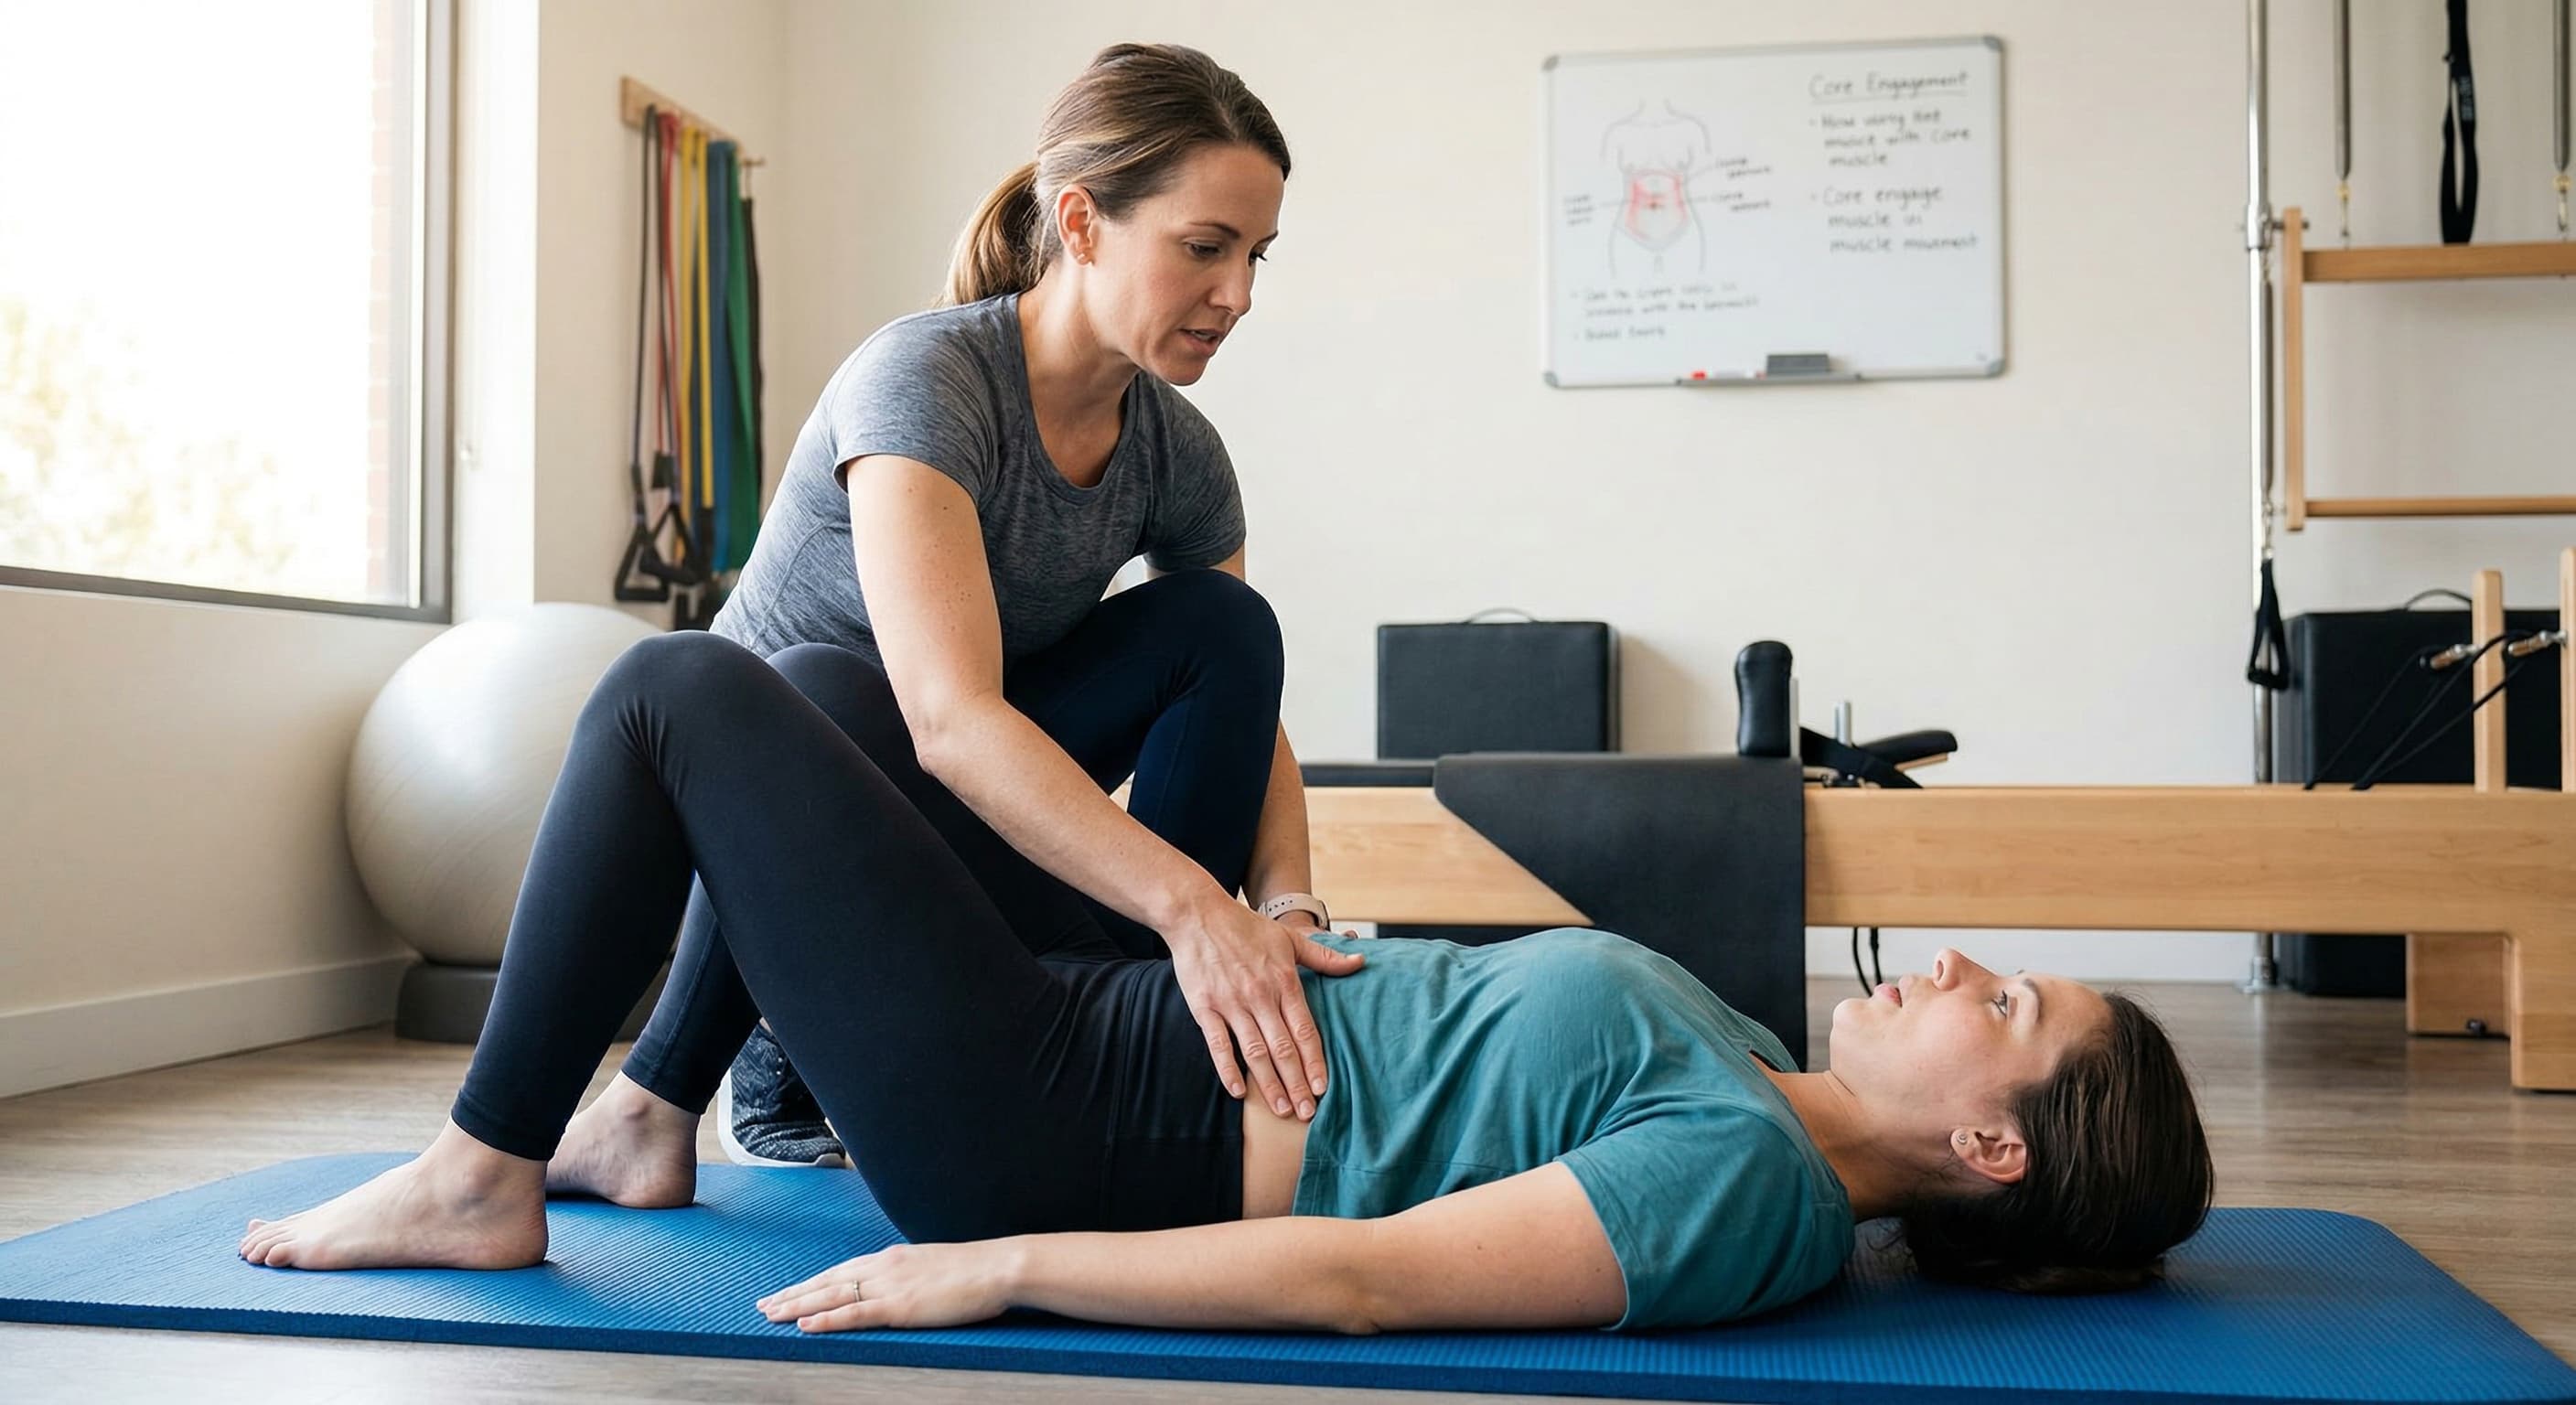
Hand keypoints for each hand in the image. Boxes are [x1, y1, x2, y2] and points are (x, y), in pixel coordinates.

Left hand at [757, 1240, 1019, 1332]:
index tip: (789, 1291)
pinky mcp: (899, 1306)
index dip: (812, 1283)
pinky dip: (826, 1319)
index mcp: (892, 1258)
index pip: (841, 1271)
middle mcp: (883, 1267)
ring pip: (831, 1296)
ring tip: (771, 1315)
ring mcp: (889, 1285)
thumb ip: (910, 1276)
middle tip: (764, 1305)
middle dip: (793, 1293)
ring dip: (798, 1305)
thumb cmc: (975, 1270)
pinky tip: (805, 1324)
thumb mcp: (934, 1267)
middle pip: (827, 1281)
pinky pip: (854, 1313)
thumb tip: (900, 1287)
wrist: (998, 1267)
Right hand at [1166, 897, 1364, 1121]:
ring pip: (1254, 1052)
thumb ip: (1325, 956)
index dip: (1315, 1061)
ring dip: (1269, 1083)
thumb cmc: (1246, 927)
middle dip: (1297, 1083)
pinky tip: (1239, 1092)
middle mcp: (1260, 996)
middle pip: (1283, 1048)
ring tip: (1282, 1109)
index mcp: (1284, 982)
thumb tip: (1360, 963)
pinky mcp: (1205, 1008)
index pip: (1305, 1030)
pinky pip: (1218, 1045)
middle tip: (1307, 1113)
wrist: (1198, 915)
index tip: (1323, 1087)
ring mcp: (1231, 1004)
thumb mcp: (1289, 938)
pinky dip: (1228, 1070)